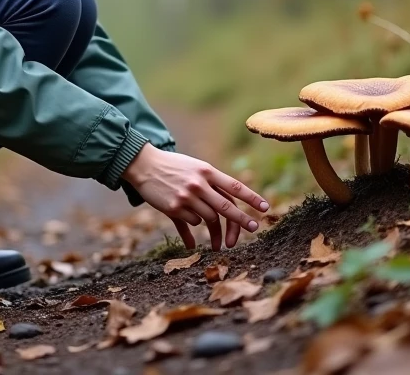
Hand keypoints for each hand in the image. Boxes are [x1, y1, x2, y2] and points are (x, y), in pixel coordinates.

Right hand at [122, 144, 269, 251]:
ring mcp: (186, 198)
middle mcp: (198, 184)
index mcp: (206, 171)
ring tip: (218, 243)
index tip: (265, 207)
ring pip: (208, 219)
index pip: (234, 186)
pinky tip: (193, 242)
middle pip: (226, 207)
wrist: (144, 165)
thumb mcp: (195, 168)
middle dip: (243, 221)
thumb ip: (212, 183)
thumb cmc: (174, 167)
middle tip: (254, 229)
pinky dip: (194, 233)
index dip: (251, 198)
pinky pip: (191, 225)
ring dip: (214, 231)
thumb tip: (229, 203)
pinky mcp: (173, 209)